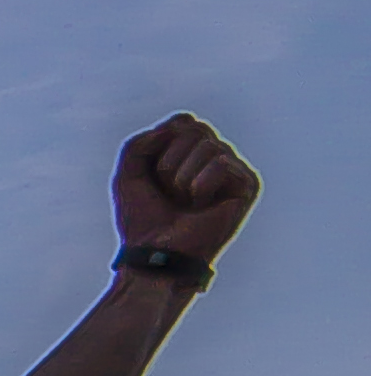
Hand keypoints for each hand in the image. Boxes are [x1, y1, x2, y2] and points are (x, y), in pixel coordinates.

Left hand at [114, 115, 257, 265]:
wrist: (155, 255)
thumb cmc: (143, 220)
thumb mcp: (128, 173)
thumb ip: (141, 141)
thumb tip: (181, 126)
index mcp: (191, 152)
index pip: (182, 120)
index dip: (161, 145)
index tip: (155, 178)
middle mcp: (215, 157)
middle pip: (194, 128)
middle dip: (169, 162)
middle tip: (170, 193)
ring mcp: (233, 170)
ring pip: (208, 145)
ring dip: (182, 178)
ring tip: (185, 203)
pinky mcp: (248, 185)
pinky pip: (221, 162)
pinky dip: (201, 185)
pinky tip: (202, 207)